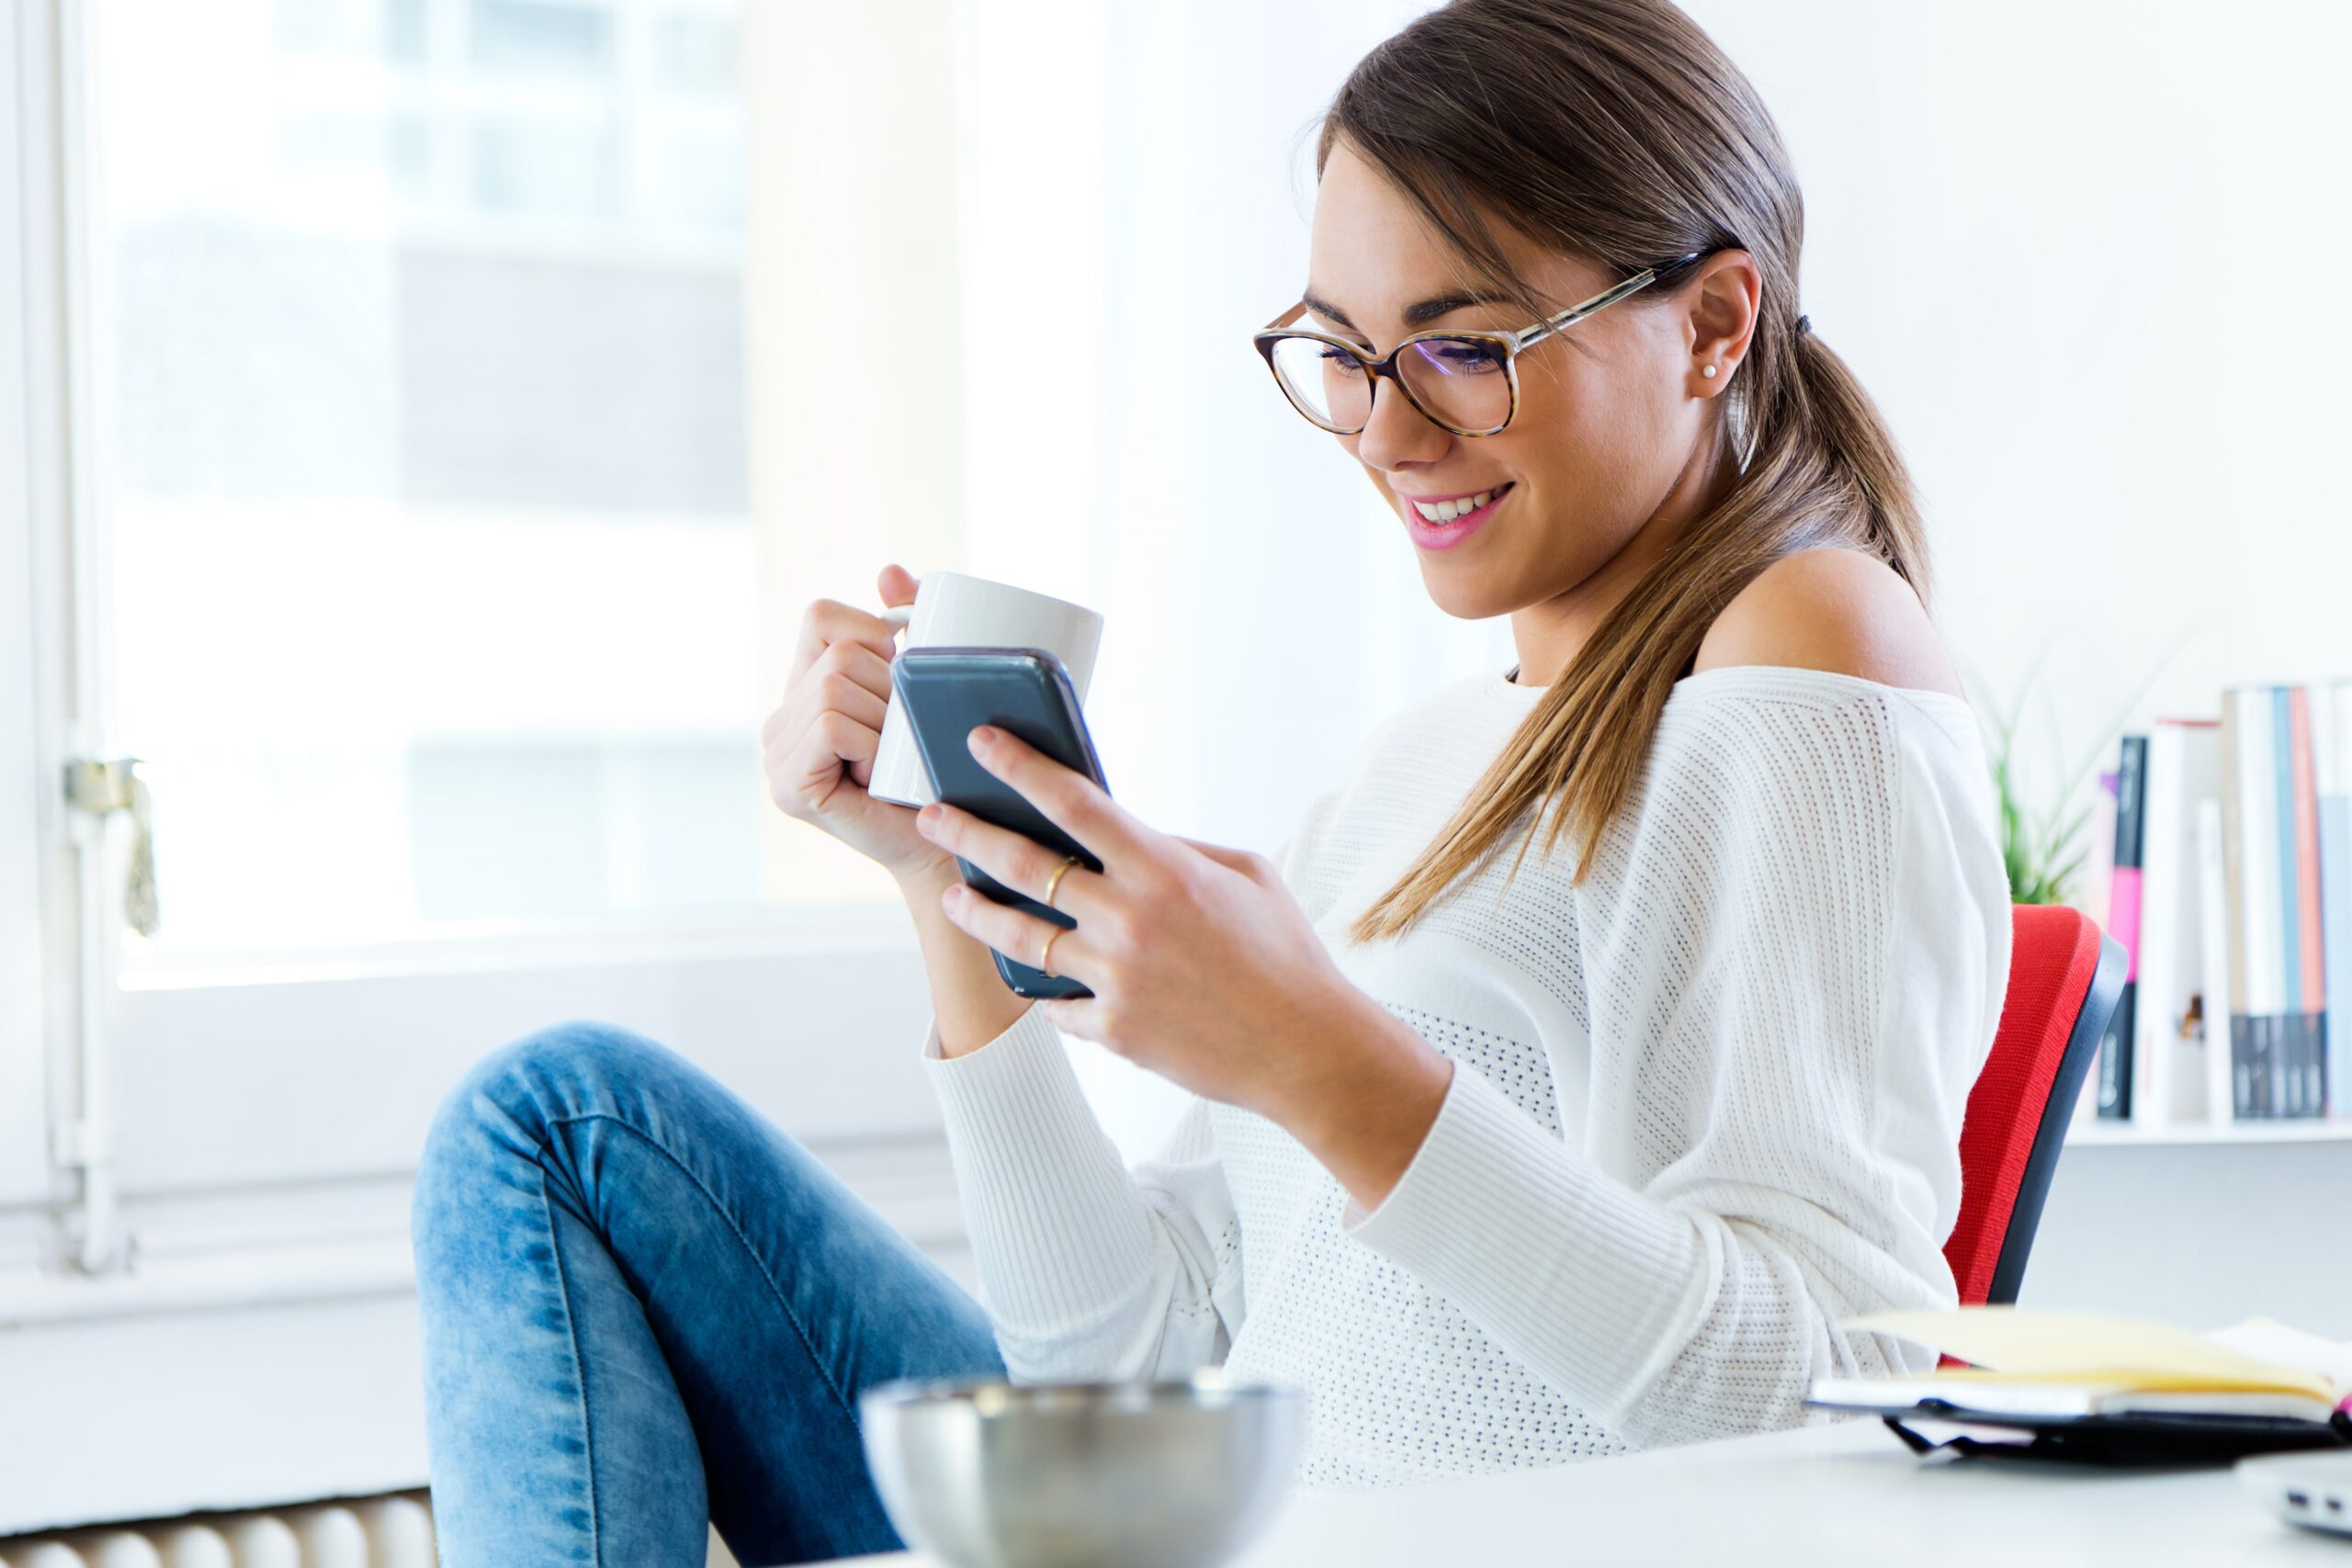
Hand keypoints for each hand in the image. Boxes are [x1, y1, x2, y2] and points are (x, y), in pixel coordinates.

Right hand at [762, 563, 955, 886]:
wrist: (948, 844)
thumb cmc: (939, 765)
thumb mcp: (924, 684)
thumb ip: (905, 626)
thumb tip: (888, 570)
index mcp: (805, 686)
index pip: (820, 616)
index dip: (871, 637)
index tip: (897, 685)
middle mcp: (781, 719)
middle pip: (838, 654)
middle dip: (889, 690)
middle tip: (903, 737)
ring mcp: (777, 754)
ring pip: (835, 687)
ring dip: (885, 723)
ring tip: (893, 760)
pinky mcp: (789, 786)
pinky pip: (831, 725)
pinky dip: (869, 746)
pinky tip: (878, 776)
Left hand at [911, 723, 1367, 1121]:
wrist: (1307, 1048)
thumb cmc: (1284, 953)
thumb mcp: (1246, 874)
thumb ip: (1180, 848)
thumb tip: (1125, 834)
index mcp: (1164, 869)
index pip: (1073, 802)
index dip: (1020, 766)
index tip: (981, 742)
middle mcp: (1129, 920)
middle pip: (1024, 865)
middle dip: (969, 834)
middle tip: (934, 817)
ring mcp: (1115, 979)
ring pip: (1019, 938)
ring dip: (979, 911)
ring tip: (955, 895)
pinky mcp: (1112, 1031)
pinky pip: (1057, 1004)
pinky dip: (1048, 989)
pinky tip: (1033, 976)